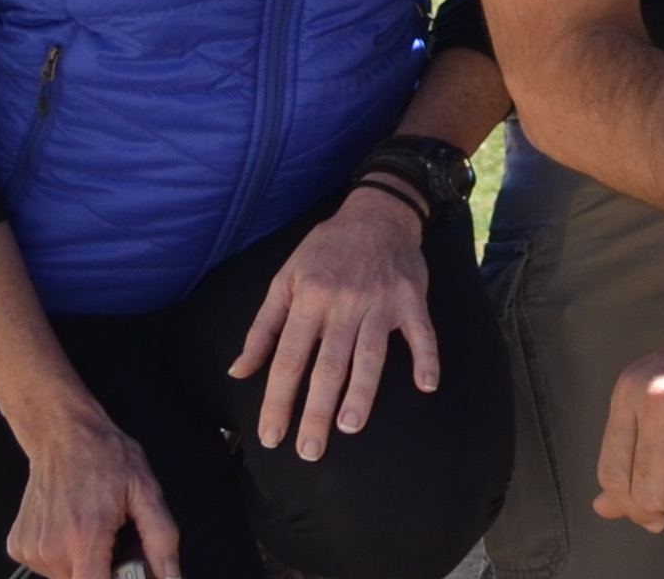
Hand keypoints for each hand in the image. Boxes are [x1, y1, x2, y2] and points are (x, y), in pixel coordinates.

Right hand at [5, 399, 180, 578]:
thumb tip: (171, 574)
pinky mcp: (19, 545)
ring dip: (84, 562)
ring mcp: (32, 549)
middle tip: (115, 541)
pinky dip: (63, 554)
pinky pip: (46, 566)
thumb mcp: (146, 490)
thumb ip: (161, 538)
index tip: (124, 569)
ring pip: (66, 577)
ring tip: (93, 529)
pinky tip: (71, 527)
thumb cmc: (102, 456)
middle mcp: (53, 548)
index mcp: (85, 537)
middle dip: (104, 570)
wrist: (62, 435)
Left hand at [228, 184, 437, 461]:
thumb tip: (238, 372)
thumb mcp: (285, 280)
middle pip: (328, 365)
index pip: (288, 358)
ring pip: (370, 354)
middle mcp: (343, 303)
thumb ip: (262, 329)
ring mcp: (381, 301)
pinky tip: (426, 386)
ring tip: (349, 427)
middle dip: (316, 410)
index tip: (270, 437)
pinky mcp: (411, 299)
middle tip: (309, 451)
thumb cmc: (325, 250)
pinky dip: (426, 357)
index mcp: (308, 299)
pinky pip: (420, 332)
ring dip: (361, 392)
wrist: (377, 213)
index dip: (277, 400)